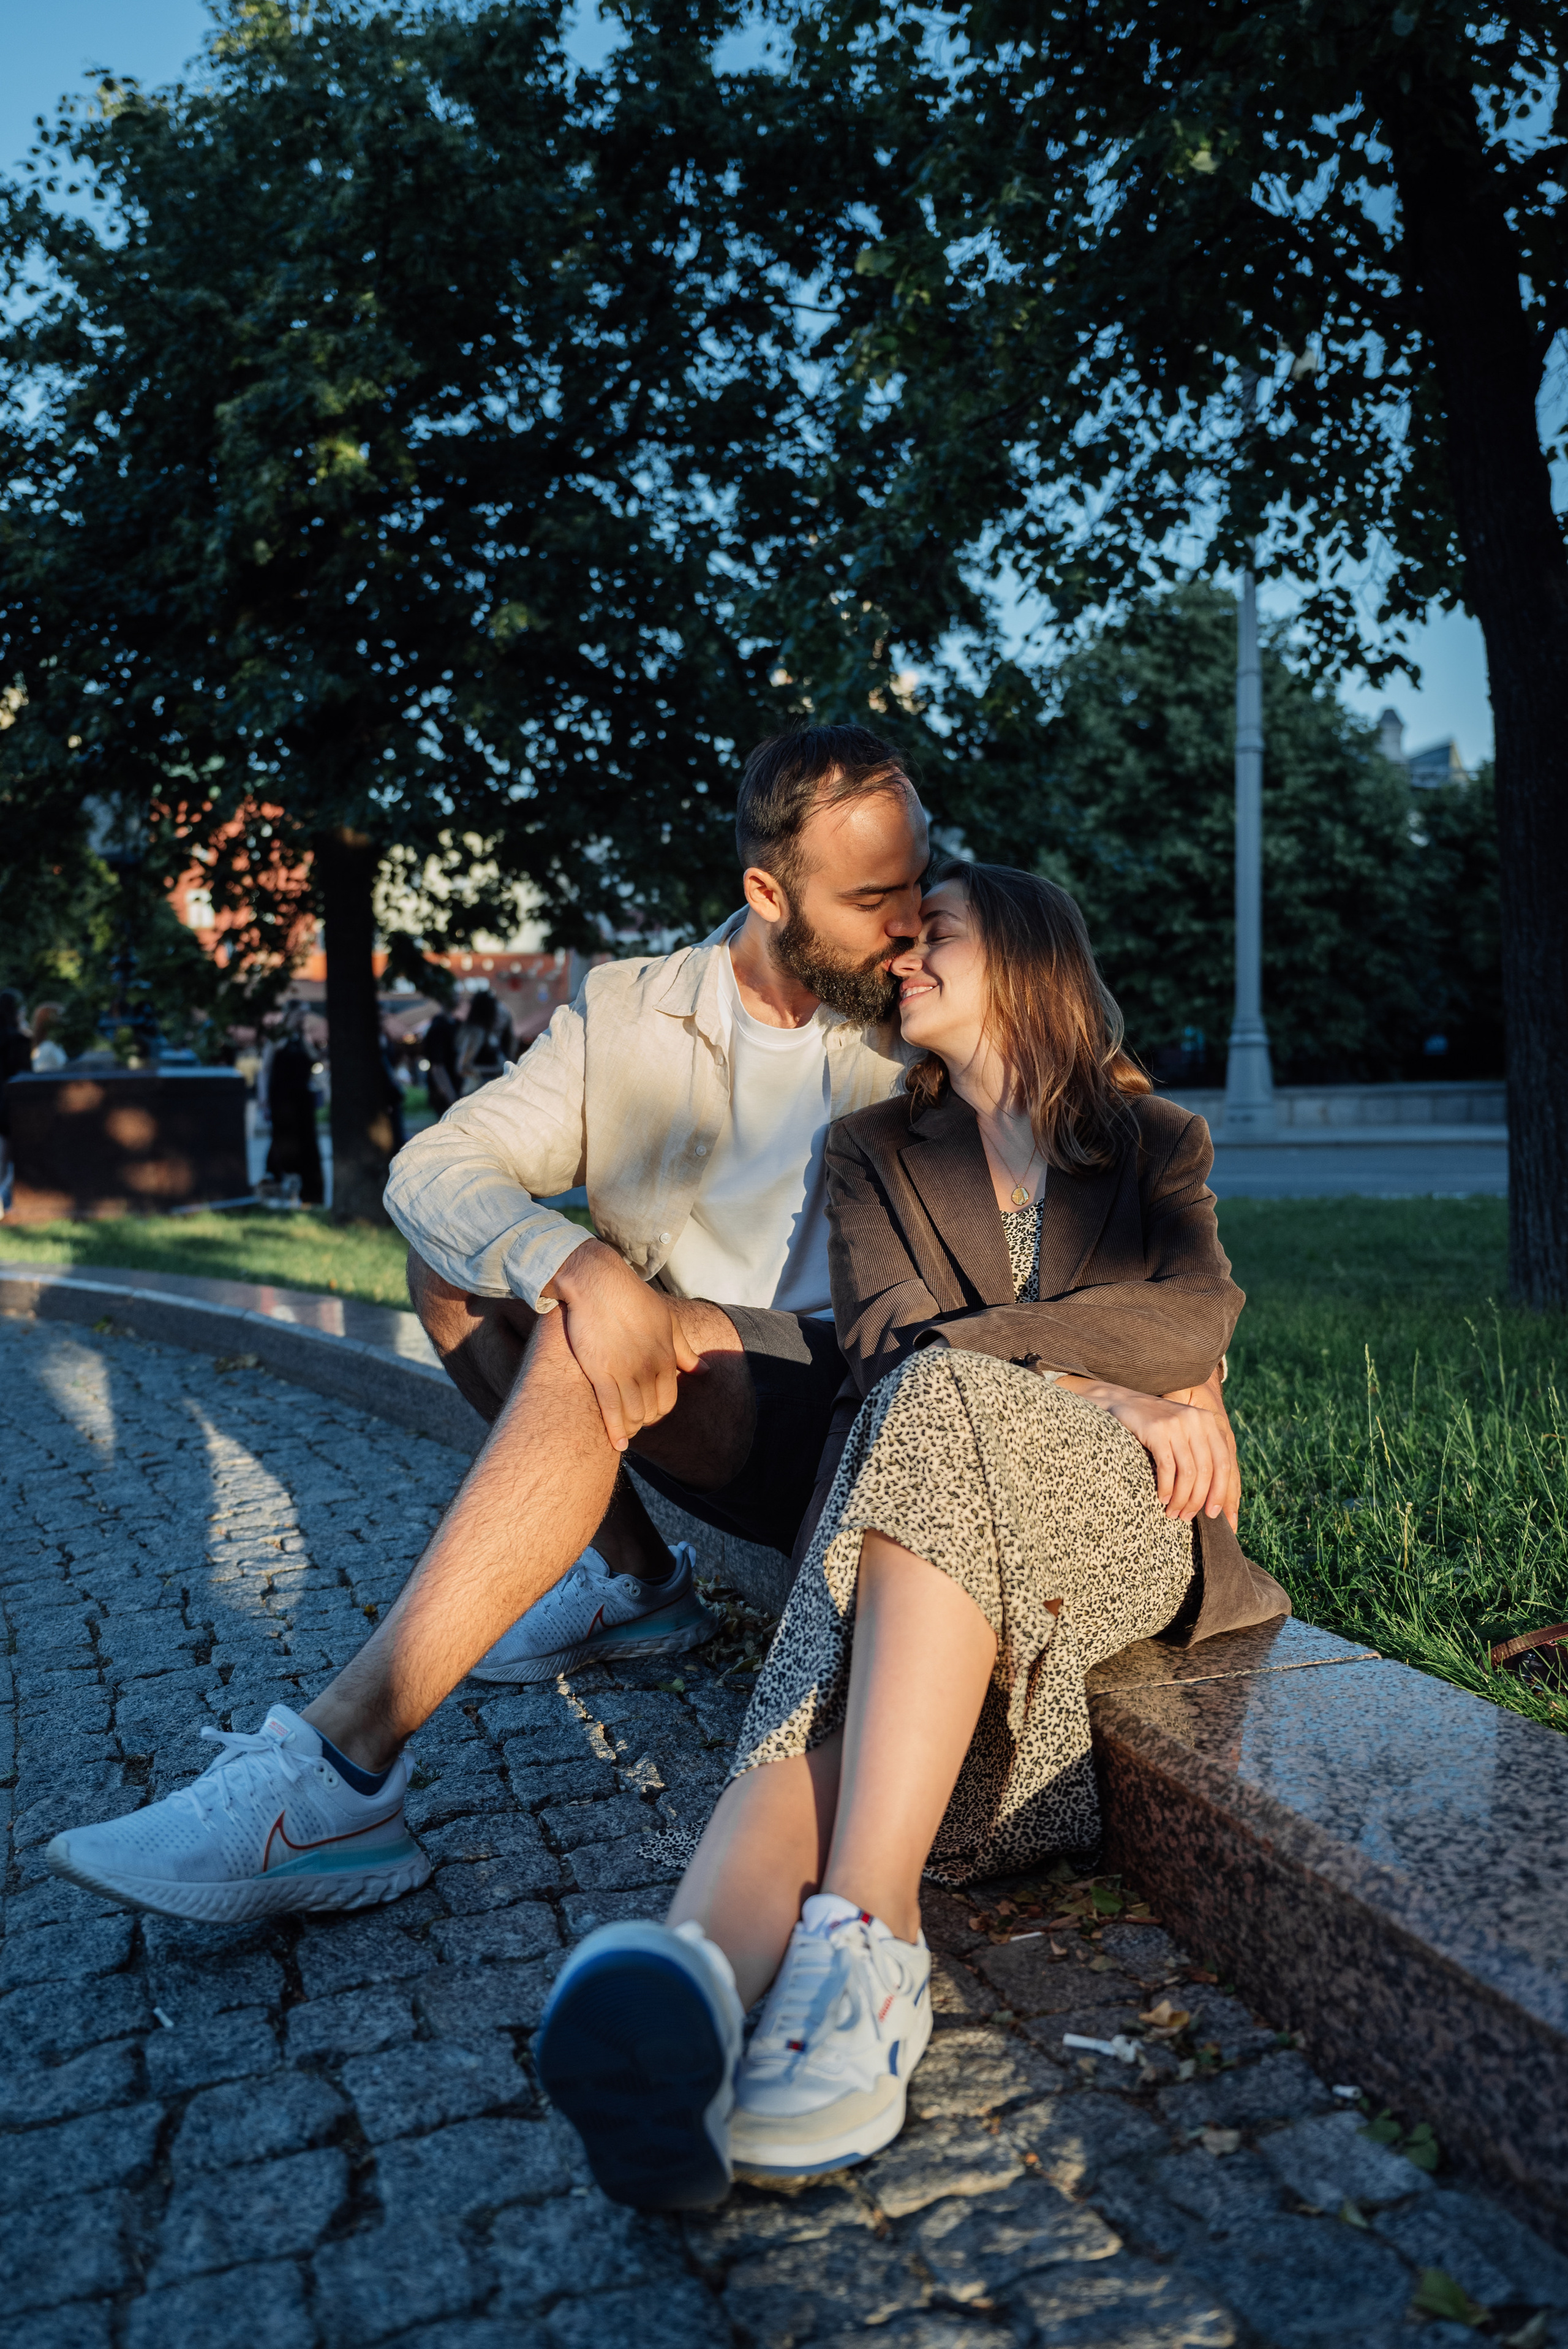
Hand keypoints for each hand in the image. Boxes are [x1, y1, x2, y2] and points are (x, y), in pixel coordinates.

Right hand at [544, 1240, 705, 1452]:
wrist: (599, 1283)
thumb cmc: (633, 1300)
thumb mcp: (667, 1322)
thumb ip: (684, 1351)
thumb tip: (703, 1371)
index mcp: (666, 1356)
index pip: (668, 1400)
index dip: (659, 1412)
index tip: (649, 1414)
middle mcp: (649, 1368)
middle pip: (651, 1412)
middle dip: (644, 1422)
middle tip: (634, 1423)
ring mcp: (625, 1372)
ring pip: (634, 1415)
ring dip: (630, 1427)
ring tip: (624, 1430)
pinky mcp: (600, 1372)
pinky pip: (611, 1411)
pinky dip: (615, 1431)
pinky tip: (618, 1444)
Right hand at [1162, 1366, 1240, 1530]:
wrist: (1121, 1402)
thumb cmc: (1154, 1427)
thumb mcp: (1183, 1433)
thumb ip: (1201, 1454)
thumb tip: (1218, 1498)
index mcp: (1209, 1422)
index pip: (1225, 1463)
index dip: (1223, 1493)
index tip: (1216, 1516)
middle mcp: (1197, 1420)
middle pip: (1208, 1470)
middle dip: (1199, 1499)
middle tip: (1188, 1517)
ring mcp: (1177, 1424)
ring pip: (1189, 1472)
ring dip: (1182, 1498)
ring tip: (1174, 1513)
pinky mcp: (1157, 1429)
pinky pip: (1168, 1467)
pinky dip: (1167, 1488)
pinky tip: (1162, 1498)